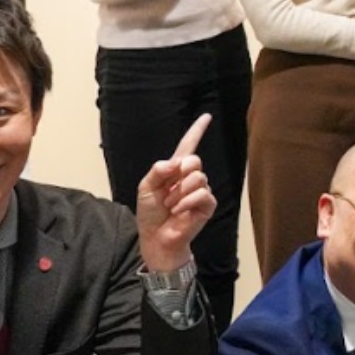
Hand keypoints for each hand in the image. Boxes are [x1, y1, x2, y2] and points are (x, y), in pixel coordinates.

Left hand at [136, 114, 216, 271]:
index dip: (197, 130)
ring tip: (172, 206)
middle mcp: (191, 177)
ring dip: (179, 194)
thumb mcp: (146, 188)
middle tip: (168, 193)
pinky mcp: (208, 204)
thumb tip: (177, 162)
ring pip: (197, 178)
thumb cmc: (151, 214)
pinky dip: (187, 202)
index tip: (207, 117)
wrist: (156, 238)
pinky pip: (202, 193)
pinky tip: (179, 211)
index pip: (188, 145)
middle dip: (178, 175)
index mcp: (175, 170)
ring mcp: (201, 190)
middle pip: (194, 160)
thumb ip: (158, 170)